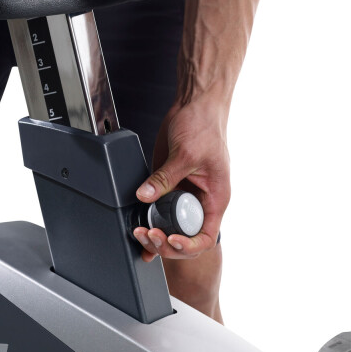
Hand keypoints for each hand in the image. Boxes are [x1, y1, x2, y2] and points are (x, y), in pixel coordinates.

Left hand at [133, 98, 229, 260]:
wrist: (193, 106)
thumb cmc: (204, 126)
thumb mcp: (185, 154)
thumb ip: (165, 178)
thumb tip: (144, 196)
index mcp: (214, 198)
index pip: (205, 236)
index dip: (188, 245)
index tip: (171, 239)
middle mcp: (199, 201)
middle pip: (185, 236)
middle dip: (166, 242)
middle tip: (148, 235)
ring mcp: (182, 194)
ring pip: (169, 226)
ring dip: (154, 234)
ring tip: (139, 233)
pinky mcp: (168, 184)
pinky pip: (157, 208)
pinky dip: (147, 219)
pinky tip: (137, 228)